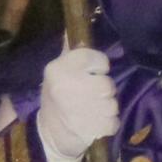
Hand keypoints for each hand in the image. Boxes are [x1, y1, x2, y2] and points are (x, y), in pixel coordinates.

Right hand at [32, 46, 115, 161]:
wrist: (47, 134)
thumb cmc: (56, 97)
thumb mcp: (57, 72)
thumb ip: (70, 52)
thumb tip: (73, 27)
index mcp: (59, 68)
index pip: (99, 60)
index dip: (99, 67)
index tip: (91, 74)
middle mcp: (69, 86)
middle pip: (107, 85)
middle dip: (104, 91)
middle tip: (91, 96)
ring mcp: (79, 110)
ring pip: (112, 104)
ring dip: (106, 109)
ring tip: (92, 110)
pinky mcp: (90, 129)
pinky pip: (113, 122)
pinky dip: (108, 124)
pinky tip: (95, 123)